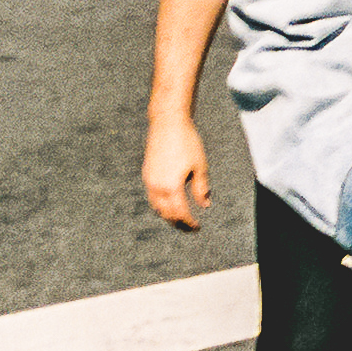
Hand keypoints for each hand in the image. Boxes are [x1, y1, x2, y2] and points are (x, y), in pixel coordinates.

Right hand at [140, 111, 209, 229]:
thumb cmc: (187, 142)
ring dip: (167, 215)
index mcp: (171, 186)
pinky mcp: (147, 173)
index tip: (197, 227)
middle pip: (166, 213)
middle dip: (178, 222)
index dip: (189, 222)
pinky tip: (169, 202)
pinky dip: (160, 204)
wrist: (168, 123)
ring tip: (179, 218)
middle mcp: (157, 186)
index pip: (180, 213)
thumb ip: (201, 188)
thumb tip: (204, 205)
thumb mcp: (199, 166)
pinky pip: (151, 196)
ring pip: (156, 206)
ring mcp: (149, 180)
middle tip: (188, 227)